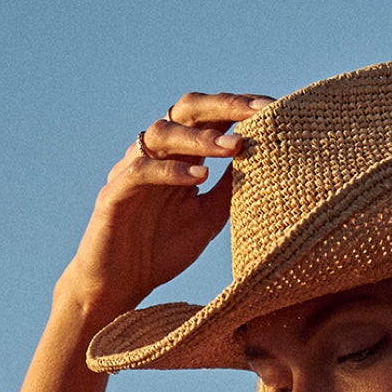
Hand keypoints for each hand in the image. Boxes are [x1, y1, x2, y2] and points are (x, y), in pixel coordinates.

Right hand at [58, 92, 270, 326]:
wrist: (119, 285)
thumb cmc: (163, 248)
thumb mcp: (209, 216)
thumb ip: (231, 188)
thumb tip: (267, 161)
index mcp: (180, 155)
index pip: (211, 116)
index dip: (240, 108)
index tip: (278, 107)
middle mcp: (155, 154)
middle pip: (186, 110)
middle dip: (225, 106)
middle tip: (259, 111)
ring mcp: (131, 169)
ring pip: (162, 134)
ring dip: (201, 138)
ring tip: (234, 147)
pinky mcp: (113, 193)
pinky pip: (140, 171)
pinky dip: (170, 170)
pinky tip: (199, 177)